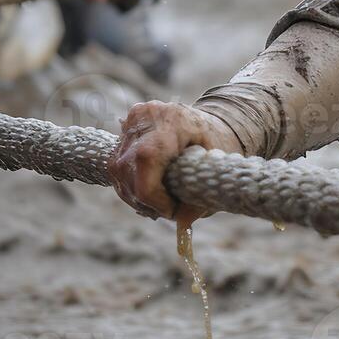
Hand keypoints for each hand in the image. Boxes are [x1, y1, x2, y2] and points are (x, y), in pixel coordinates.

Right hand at [108, 101, 242, 219]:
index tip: (172, 212)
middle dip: (144, 200)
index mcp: (172, 120)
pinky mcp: (126, 125)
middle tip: (165, 212)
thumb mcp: (216, 166)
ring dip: (134, 195)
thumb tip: (182, 222)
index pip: (146, 163)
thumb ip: (200, 194)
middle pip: (127, 169)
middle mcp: (145, 116)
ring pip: (118, 170)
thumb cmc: (219, 142)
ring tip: (156, 206)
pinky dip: (130, 183)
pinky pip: (118, 163)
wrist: (215, 119)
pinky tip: (148, 193)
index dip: (154, 196)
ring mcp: (133, 119)